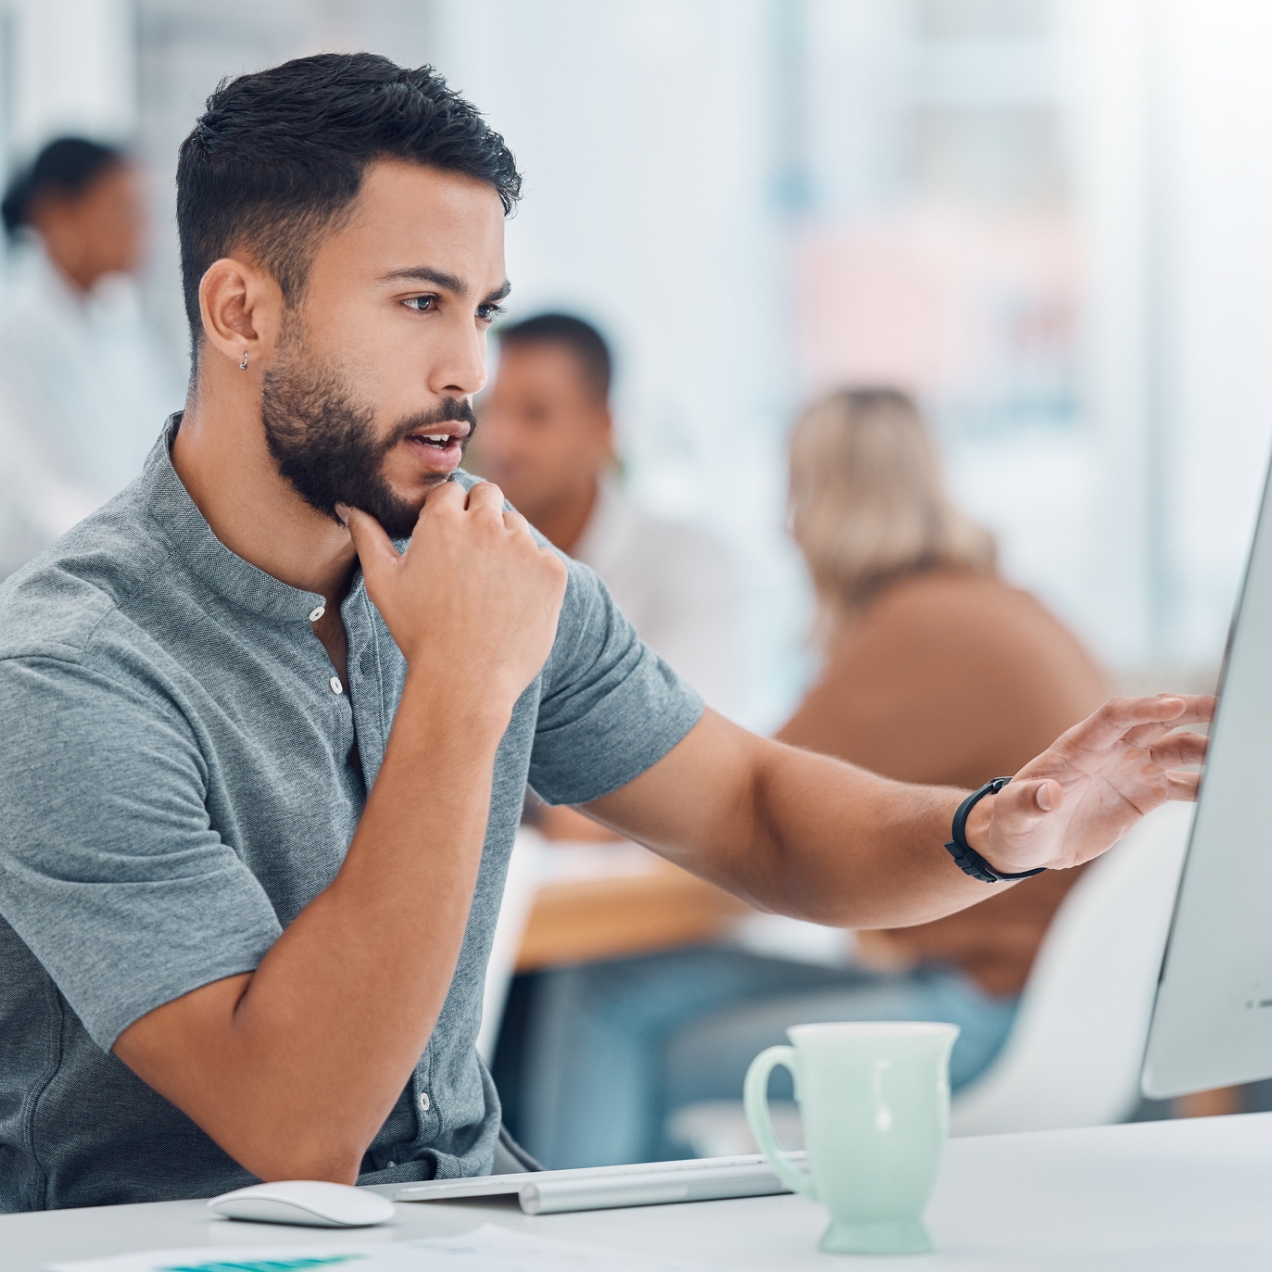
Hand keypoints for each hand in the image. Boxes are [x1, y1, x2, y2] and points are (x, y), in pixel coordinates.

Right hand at [341, 482, 567, 713]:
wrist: (466, 680)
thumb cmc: (419, 633)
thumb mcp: (383, 583)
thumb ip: (368, 537)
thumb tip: (350, 506)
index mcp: (442, 521)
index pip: (451, 490)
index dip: (448, 513)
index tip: (447, 541)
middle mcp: (486, 525)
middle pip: (488, 494)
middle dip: (480, 514)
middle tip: (471, 556)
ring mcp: (523, 547)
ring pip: (517, 526)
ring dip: (506, 544)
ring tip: (489, 588)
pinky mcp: (552, 571)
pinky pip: (544, 557)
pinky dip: (532, 574)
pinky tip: (513, 604)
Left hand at [970, 694, 1213, 873]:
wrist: (1027, 842)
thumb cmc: (1015, 823)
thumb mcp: (1015, 815)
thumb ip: (1028, 803)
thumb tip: (1046, 794)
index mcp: (1078, 747)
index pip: (1115, 716)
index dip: (1144, 709)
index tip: (1174, 705)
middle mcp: (1110, 751)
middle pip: (1155, 720)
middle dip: (1189, 709)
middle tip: (1224, 706)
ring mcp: (1130, 769)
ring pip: (1176, 747)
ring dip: (1205, 745)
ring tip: (1236, 748)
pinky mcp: (1143, 794)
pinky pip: (1182, 782)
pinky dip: (1205, 782)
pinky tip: (1226, 784)